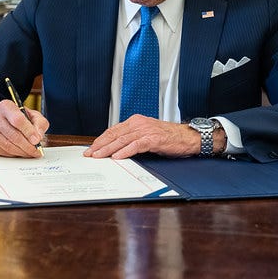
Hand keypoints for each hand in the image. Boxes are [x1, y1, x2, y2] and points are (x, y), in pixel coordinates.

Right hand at [0, 99, 48, 157]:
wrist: (0, 120)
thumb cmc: (18, 117)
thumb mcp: (32, 114)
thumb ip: (39, 123)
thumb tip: (38, 136)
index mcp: (6, 106)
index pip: (17, 120)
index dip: (28, 131)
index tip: (37, 140)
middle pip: (13, 135)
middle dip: (28, 146)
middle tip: (37, 150)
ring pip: (9, 146)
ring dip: (23, 152)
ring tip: (32, 152)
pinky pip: (5, 152)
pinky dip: (16, 154)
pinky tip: (22, 152)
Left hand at [84, 115, 226, 158]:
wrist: (188, 137)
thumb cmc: (168, 138)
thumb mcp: (147, 135)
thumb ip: (132, 139)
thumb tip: (116, 150)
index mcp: (135, 122)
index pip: (113, 130)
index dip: (101, 140)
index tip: (91, 148)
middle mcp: (138, 124)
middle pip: (114, 134)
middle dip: (100, 145)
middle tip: (89, 153)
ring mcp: (145, 130)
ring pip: (122, 140)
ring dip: (108, 149)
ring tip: (98, 156)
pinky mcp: (153, 139)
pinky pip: (135, 145)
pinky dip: (125, 151)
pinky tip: (117, 157)